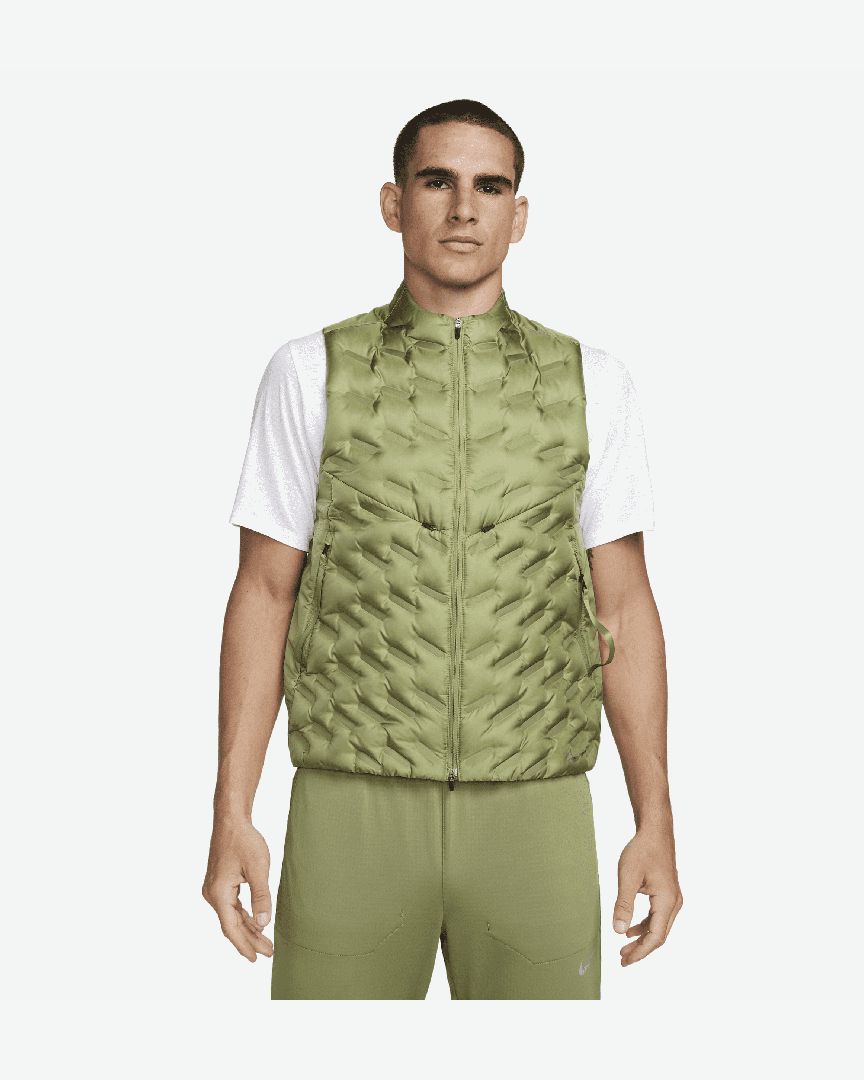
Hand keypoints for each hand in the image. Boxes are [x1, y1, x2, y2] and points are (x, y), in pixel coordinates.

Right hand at [202, 816, 273, 961]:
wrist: (231, 820)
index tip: (256, 958)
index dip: (244, 945)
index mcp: (219, 894)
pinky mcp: (219, 884)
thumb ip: (261, 897)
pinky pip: (231, 906)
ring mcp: (213, 890)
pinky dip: (243, 916)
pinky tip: (255, 923)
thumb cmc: (244, 840)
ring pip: (231, 916)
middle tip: (268, 953)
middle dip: (250, 940)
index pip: (231, 927)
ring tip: (265, 942)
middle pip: (231, 925)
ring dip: (248, 929)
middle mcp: (212, 895)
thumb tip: (263, 924)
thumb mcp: (258, 868)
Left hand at [612, 824, 682, 966]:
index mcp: (667, 901)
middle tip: (622, 959)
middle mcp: (674, 903)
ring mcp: (672, 898)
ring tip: (624, 947)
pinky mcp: (667, 893)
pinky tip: (630, 929)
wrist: (655, 831)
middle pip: (659, 935)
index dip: (640, 952)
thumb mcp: (628, 877)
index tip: (625, 961)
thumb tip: (618, 930)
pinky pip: (657, 917)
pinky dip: (645, 925)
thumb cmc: (642, 851)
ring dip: (642, 938)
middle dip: (641, 949)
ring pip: (659, 927)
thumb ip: (623, 905)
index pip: (655, 937)